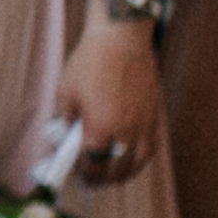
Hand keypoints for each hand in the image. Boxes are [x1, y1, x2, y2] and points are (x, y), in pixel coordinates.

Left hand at [53, 13, 162, 185]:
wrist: (122, 39)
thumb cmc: (90, 63)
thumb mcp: (65, 92)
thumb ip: (64, 121)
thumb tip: (62, 140)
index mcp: (99, 129)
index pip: (93, 167)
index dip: (86, 176)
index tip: (80, 177)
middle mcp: (125, 132)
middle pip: (117, 170)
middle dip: (104, 179)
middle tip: (95, 179)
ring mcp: (143, 125)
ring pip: (139, 162)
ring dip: (125, 172)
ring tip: (114, 173)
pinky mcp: (154, 115)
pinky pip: (151, 146)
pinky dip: (141, 157)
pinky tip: (132, 155)